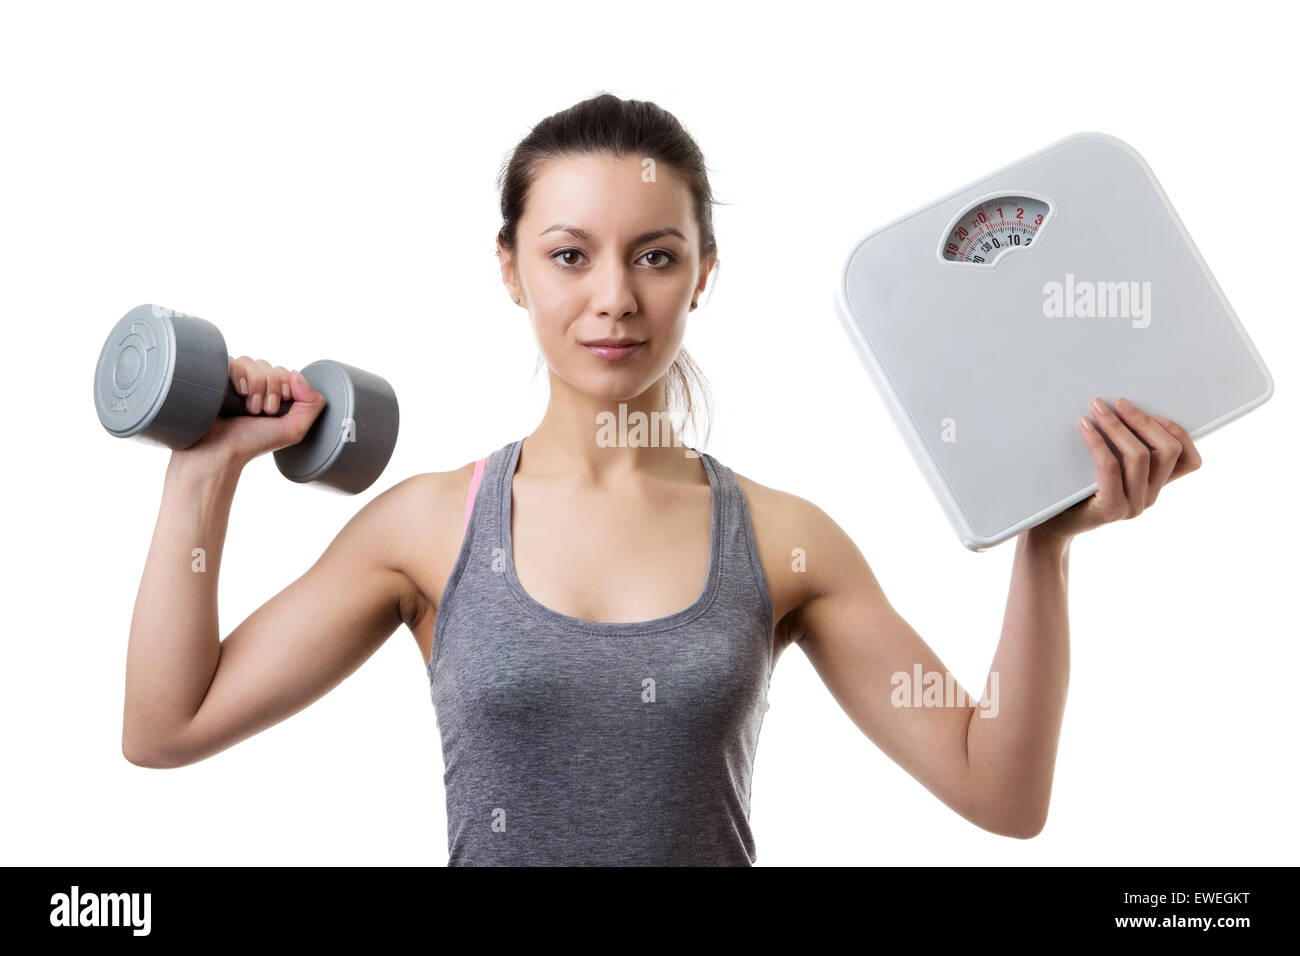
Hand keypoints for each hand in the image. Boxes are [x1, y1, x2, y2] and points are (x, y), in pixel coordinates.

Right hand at [176, 356, 326, 470]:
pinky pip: (232, 361)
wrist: (218, 451)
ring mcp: (232, 380)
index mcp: (270, 394)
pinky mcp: (215, 376)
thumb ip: (311, 404)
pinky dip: (241, 375)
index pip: (285, 373)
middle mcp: (252, 385)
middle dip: (272, 389)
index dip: (286, 387)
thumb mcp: (294, 429)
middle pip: (270, 367)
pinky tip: (240, 393)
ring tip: (250, 408)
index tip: (277, 410)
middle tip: (264, 412)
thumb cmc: (252, 443)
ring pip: (253, 362)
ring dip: (257, 385)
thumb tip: (297, 373)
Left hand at [1030, 396, 1202, 547]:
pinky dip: (1098, 441)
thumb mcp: (1110, 470)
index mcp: (1156, 486)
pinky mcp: (1111, 509)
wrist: (1053, 526)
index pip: (1189, 461)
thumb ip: (1124, 450)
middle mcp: (1150, 497)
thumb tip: (1125, 408)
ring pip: (1140, 456)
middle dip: (1142, 420)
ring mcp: (1133, 506)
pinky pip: (1110, 467)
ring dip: (1118, 426)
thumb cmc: (1078, 491)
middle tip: (1118, 402)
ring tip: (1097, 409)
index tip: (1153, 412)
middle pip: (1167, 451)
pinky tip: (1085, 426)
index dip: (1178, 432)